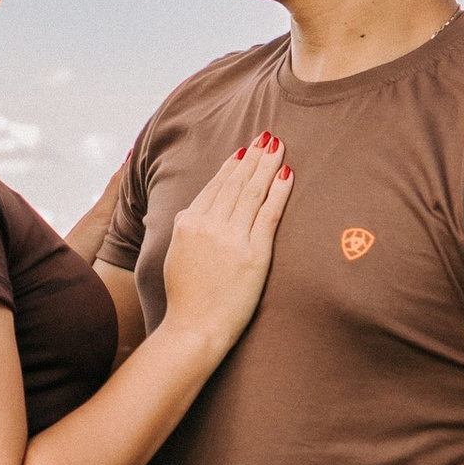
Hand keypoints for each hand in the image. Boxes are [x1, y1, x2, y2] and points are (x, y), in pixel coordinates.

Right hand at [159, 135, 291, 357]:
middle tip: (267, 137)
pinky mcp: (253, 254)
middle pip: (235, 183)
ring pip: (253, 192)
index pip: (214, 187)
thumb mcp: (175, 255)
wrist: (194, 328)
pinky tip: (288, 174)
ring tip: (279, 146)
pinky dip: (279, 191)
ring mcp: (231, 238)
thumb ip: (184, 229)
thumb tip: (191, 211)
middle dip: (253, 157)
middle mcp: (208, 224)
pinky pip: (269, 214)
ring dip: (267, 166)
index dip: (232, 166)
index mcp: (188, 222)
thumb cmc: (186, 298)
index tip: (244, 150)